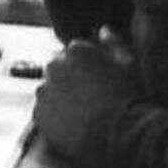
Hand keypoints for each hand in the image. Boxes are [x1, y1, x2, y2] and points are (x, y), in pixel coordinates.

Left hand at [33, 34, 142, 161]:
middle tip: (91, 99)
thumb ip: (114, 44)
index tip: (99, 81)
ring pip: (51, 91)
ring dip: (61, 98)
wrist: (116, 137)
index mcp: (76, 50)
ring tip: (83, 114)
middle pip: (59, 70)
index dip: (88, 68)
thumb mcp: (128, 66)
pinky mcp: (38, 113)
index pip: (75, 53)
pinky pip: (44, 111)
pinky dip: (54, 116)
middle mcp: (54, 66)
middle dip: (71, 80)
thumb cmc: (127, 99)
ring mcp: (44, 90)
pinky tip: (73, 124)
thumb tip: (104, 31)